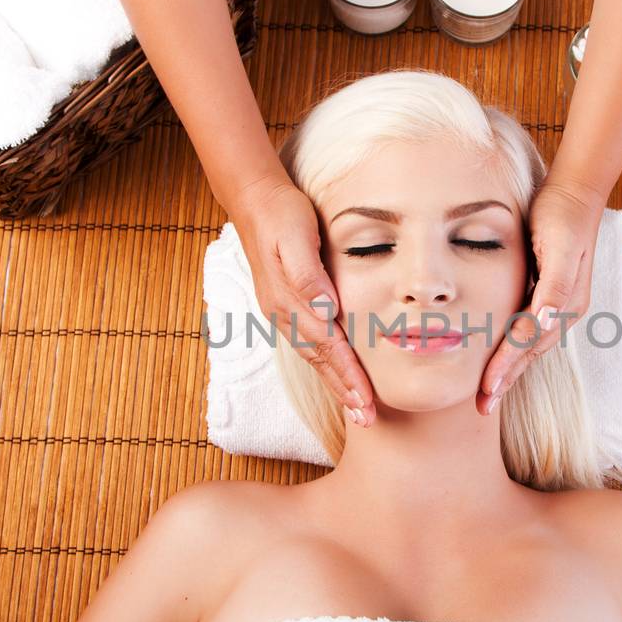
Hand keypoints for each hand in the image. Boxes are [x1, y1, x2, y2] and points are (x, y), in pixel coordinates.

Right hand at [231, 174, 375, 425]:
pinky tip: (336, 376)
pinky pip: (308, 345)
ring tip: (356, 409)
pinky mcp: (285, 307)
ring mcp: (281, 312)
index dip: (347, 375)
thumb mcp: (296, 235)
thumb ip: (309, 273)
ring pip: (314, 357)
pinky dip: (325, 366)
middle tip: (366, 421)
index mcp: (289, 300)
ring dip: (335, 384)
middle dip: (344, 392)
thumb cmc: (282, 214)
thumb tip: (327, 307)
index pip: (327, 346)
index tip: (365, 401)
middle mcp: (283, 313)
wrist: (255, 200)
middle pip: (320, 361)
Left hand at [477, 181, 602, 415]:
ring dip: (510, 370)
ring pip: (530, 346)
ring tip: (489, 393)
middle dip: (506, 380)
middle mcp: (565, 310)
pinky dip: (514, 349)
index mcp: (566, 303)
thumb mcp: (561, 247)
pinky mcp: (550, 295)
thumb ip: (556, 285)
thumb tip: (547, 319)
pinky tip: (501, 358)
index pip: (529, 343)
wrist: (575, 192)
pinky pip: (530, 331)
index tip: (486, 389)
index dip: (507, 367)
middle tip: (482, 407)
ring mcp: (559, 304)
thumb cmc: (562, 216)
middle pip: (530, 353)